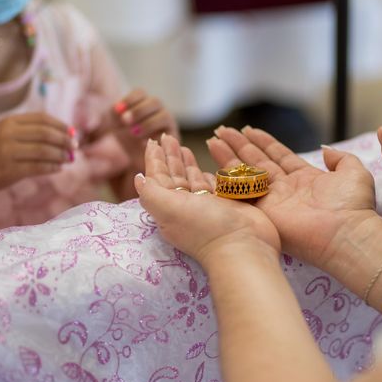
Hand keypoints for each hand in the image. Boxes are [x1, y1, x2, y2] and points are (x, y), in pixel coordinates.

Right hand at [0, 113, 74, 199]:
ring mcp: (7, 152)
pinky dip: (52, 167)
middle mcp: (7, 134)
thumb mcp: (10, 134)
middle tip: (75, 147)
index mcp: (9, 122)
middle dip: (64, 140)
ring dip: (61, 155)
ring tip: (69, 159)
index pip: (42, 118)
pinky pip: (38, 167)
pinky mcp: (9, 170)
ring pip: (43, 150)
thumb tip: (70, 135)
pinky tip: (59, 168)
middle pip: (45, 133)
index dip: (61, 125)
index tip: (73, 133)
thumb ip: (34, 132)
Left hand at [112, 88, 179, 153]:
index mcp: (145, 102)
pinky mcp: (174, 138)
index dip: (129, 99)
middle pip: (155, 101)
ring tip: (134, 133)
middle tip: (125, 120)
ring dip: (148, 123)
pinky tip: (143, 144)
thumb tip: (119, 111)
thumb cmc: (126, 136)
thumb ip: (115, 114)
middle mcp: (159, 110)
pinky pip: (169, 135)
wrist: (137, 157)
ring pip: (164, 116)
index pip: (140, 93)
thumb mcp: (116, 124)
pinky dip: (156, 138)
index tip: (117, 110)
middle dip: (139, 110)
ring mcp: (169, 124)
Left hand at [135, 135, 279, 265]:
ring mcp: (206, 205)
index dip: (154, 159)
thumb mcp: (168, 209)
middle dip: (170, 156)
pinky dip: (206, 172)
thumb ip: (150, 192)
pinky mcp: (225, 203)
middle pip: (174, 175)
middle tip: (168, 136)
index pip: (157, 178)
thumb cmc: (204, 226)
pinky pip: (212, 184)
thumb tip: (138, 178)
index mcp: (168, 208)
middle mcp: (185, 207)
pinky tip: (204, 165)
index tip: (152, 141)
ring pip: (192, 178)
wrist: (243, 245)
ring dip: (186, 162)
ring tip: (182, 146)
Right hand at [207, 126, 379, 268]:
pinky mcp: (264, 213)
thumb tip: (326, 149)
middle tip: (221, 132)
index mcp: (305, 178)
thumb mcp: (354, 172)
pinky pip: (243, 194)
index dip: (262, 142)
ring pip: (246, 174)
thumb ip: (340, 159)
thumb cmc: (353, 205)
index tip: (248, 129)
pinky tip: (213, 166)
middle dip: (239, 146)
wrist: (347, 233)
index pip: (278, 155)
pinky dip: (228, 181)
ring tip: (213, 140)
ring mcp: (273, 201)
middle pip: (256, 162)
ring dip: (228, 157)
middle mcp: (285, 188)